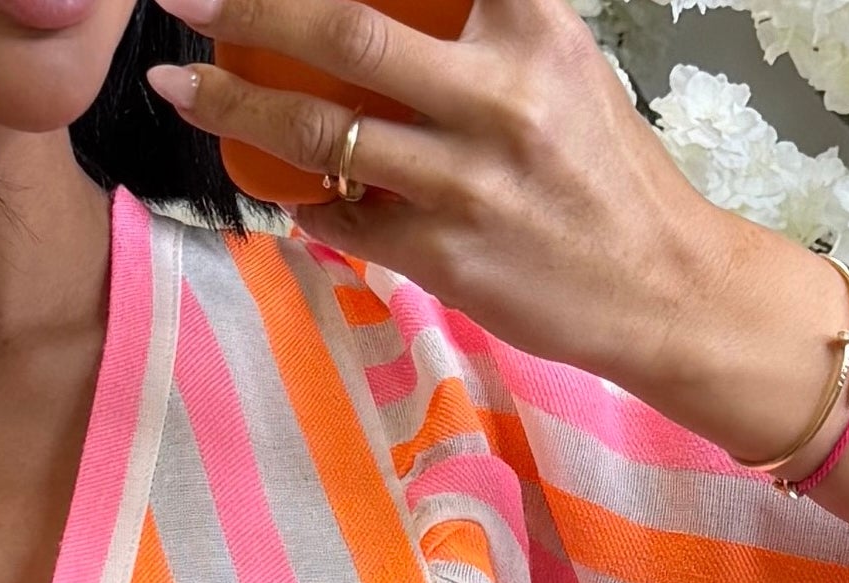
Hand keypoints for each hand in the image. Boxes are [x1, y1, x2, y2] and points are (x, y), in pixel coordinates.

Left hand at [142, 0, 842, 456]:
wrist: (666, 289)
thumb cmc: (604, 174)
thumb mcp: (559, 67)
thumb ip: (483, 27)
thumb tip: (373, 13)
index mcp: (531, 30)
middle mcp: (501, 96)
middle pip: (346, 34)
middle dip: (248, 8)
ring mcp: (470, 182)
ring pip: (323, 133)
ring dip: (236, 106)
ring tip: (182, 90)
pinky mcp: (447, 256)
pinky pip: (343, 216)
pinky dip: (300, 196)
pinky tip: (277, 182)